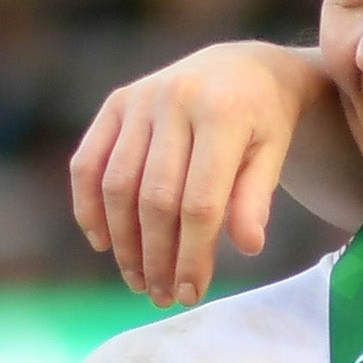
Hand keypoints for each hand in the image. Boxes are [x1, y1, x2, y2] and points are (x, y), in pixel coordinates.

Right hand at [69, 43, 333, 305]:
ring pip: (117, 186)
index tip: (191, 293)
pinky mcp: (116, 102)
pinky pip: (88, 163)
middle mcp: (176, 100)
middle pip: (155, 199)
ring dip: (122, 242)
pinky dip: (88, 206)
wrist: (243, 66)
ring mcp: (140, 99)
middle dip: (157, 256)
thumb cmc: (263, 121)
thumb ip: (256, 198)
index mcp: (223, 113)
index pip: (201, 202)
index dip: (193, 254)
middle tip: (161, 295)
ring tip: (138, 279)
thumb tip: (248, 247)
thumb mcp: (273, 154)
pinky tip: (102, 242)